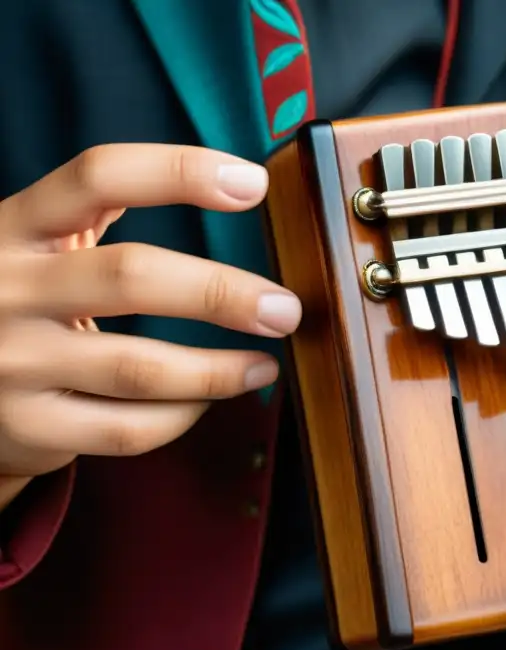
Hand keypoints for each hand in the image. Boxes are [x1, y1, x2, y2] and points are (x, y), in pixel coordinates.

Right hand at [0, 144, 300, 482]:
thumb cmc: (19, 297)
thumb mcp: (37, 240)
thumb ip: (102, 208)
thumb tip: (237, 184)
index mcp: (18, 224)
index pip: (98, 175)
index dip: (179, 171)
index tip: (253, 183)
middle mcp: (7, 286)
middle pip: (130, 277)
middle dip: (221, 293)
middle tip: (284, 310)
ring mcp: (12, 361)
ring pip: (138, 368)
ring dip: (218, 370)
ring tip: (264, 364)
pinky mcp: (26, 426)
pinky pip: (127, 428)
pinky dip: (182, 416)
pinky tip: (209, 400)